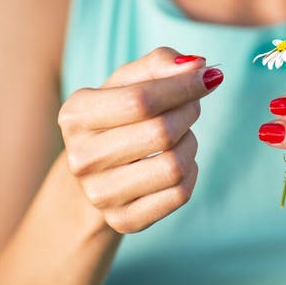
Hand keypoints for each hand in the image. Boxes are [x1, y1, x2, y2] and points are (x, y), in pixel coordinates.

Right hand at [58, 47, 222, 233]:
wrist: (97, 171)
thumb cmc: (118, 115)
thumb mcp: (129, 80)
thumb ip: (161, 63)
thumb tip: (199, 65)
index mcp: (75, 114)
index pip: (141, 99)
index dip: (183, 86)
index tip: (209, 76)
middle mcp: (80, 158)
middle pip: (161, 133)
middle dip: (189, 112)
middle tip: (192, 105)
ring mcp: (99, 194)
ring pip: (174, 165)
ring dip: (190, 142)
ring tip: (182, 134)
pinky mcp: (123, 221)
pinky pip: (180, 194)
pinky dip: (191, 171)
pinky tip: (178, 161)